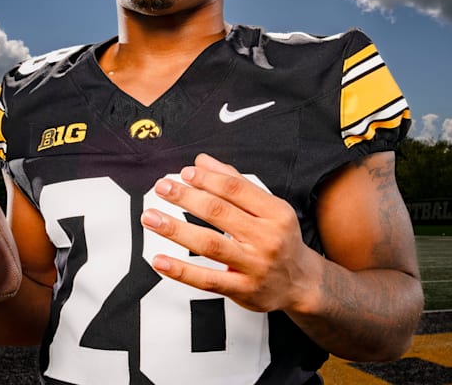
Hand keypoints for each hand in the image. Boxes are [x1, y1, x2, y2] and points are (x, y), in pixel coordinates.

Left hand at [140, 153, 321, 313]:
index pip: (236, 189)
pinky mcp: (243, 290)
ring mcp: (255, 266)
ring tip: (151, 218)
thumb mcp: (268, 208)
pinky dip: (181, 270)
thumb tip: (201, 161)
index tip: (185, 173)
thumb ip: (235, 183)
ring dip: (176, 229)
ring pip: (210, 244)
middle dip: (186, 198)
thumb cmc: (279, 239)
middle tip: (162, 188)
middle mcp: (267, 238)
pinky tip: (159, 260)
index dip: (207, 179)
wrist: (300, 283)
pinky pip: (207, 279)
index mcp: (275, 213)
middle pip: (219, 213)